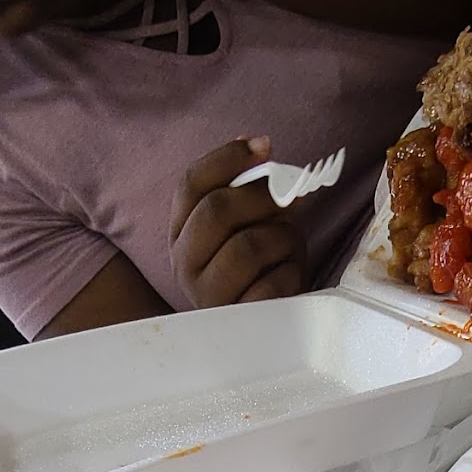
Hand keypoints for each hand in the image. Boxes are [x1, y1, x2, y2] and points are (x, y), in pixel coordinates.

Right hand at [170, 139, 305, 308]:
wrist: (263, 325)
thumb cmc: (257, 268)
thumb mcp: (246, 224)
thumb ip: (247, 190)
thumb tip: (260, 147)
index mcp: (180, 233)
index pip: (191, 184)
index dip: (228, 159)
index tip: (264, 146)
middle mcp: (184, 264)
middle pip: (216, 211)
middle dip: (262, 197)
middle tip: (292, 196)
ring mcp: (208, 296)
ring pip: (248, 246)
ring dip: (282, 237)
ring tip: (289, 244)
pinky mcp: (238, 321)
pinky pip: (273, 282)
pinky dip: (292, 271)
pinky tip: (289, 274)